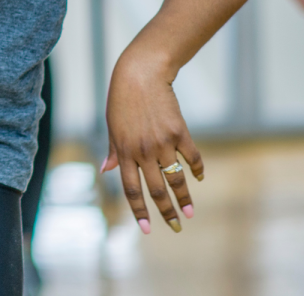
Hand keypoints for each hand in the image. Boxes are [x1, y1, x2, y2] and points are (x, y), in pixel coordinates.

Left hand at [102, 51, 202, 233]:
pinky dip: (197, 169)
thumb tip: (106, 170)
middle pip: (156, 189)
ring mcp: (162, 142)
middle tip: (176, 227)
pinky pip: (192, 157)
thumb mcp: (111, 125)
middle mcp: (142, 150)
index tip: (146, 229)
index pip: (131, 189)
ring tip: (190, 213)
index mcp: (124, 151)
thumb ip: (113, 150)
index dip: (139, 210)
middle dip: (166, 212)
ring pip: (176, 178)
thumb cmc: (121, 100)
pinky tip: (198, 178)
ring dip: (184, 198)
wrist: (140, 75)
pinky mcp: (179, 132)